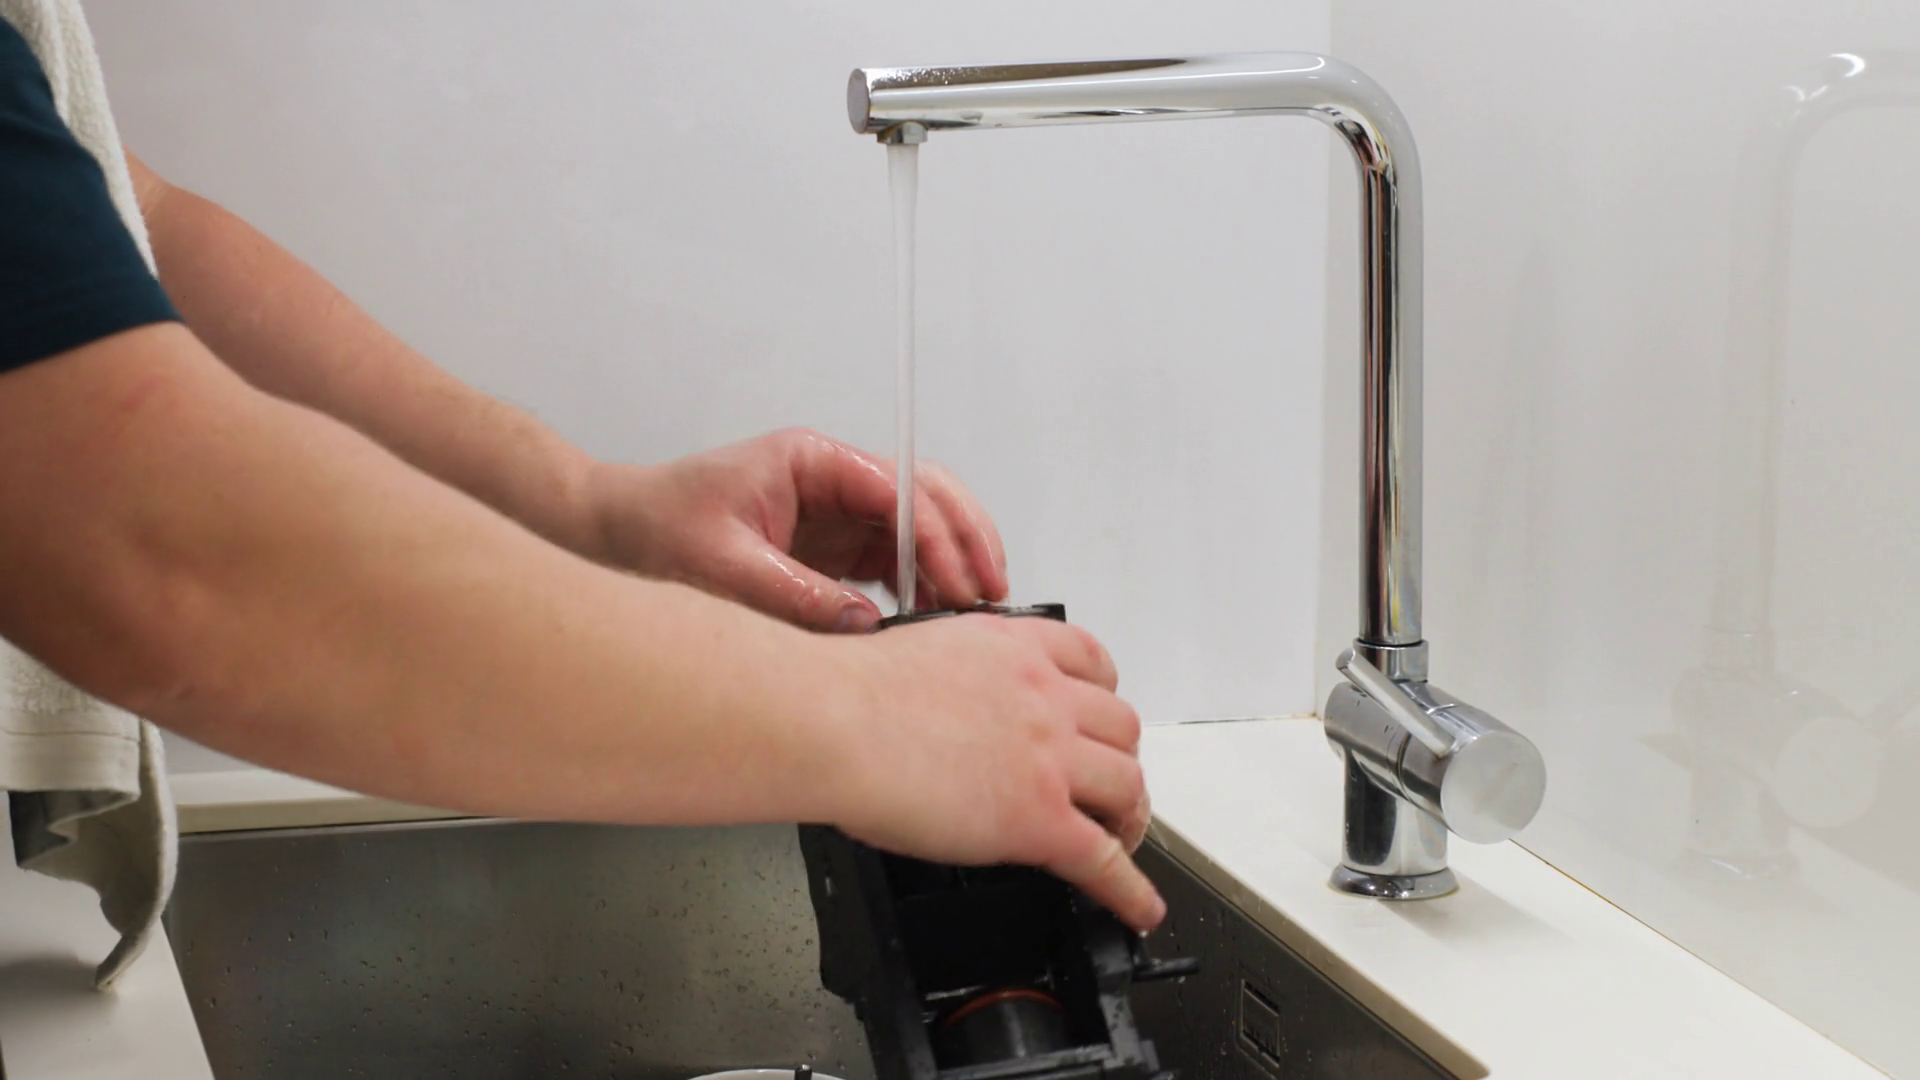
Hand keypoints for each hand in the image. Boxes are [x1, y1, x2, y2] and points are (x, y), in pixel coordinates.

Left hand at [589, 429, 1007, 631]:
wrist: (616, 534)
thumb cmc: (655, 528)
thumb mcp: (720, 565)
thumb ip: (794, 594)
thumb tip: (863, 624)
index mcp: (811, 460)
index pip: (897, 487)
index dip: (936, 535)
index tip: (958, 581)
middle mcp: (833, 480)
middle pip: (927, 494)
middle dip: (965, 539)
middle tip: (989, 593)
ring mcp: (839, 513)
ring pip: (921, 527)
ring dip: (953, 562)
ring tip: (974, 612)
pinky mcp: (835, 549)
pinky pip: (898, 561)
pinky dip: (925, 586)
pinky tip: (935, 619)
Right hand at [822, 612, 1163, 930]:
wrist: (835, 722)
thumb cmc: (852, 692)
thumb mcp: (926, 651)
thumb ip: (962, 674)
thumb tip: (951, 703)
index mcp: (1016, 649)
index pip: (1092, 661)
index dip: (1103, 695)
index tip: (1097, 715)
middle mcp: (1045, 696)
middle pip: (1120, 727)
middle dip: (1116, 757)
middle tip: (1103, 785)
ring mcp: (1049, 758)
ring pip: (1127, 785)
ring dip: (1127, 814)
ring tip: (1117, 836)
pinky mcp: (1039, 819)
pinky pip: (1104, 859)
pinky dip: (1130, 889)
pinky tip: (1139, 907)